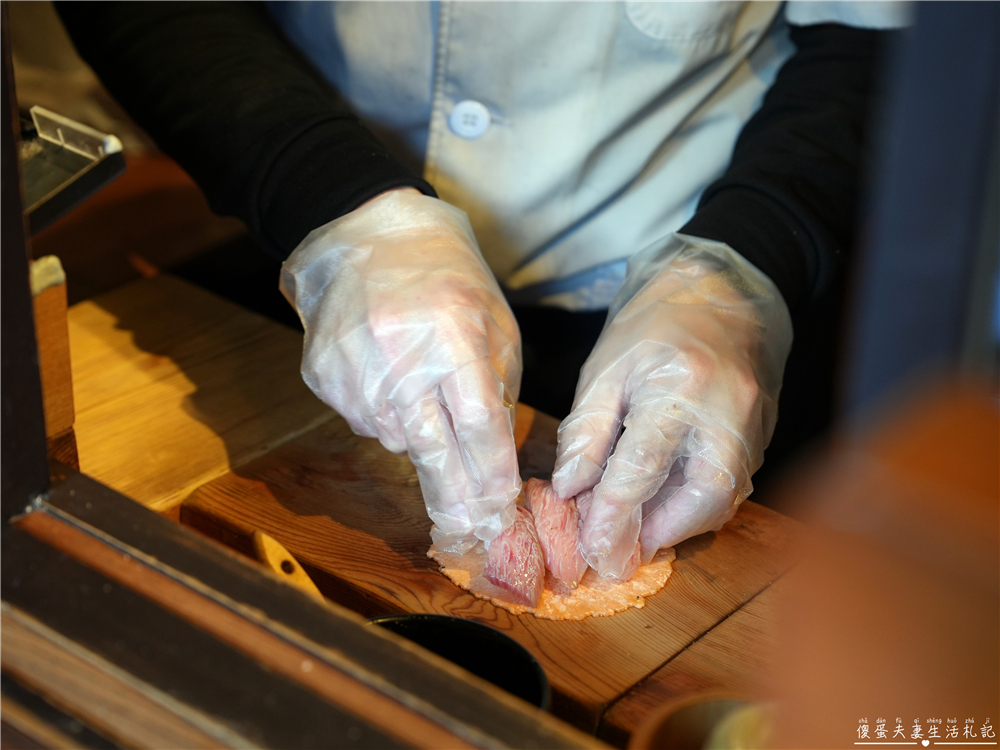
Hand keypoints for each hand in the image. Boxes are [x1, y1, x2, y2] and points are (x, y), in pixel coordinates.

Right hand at [280, 190, 522, 551]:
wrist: (370, 237)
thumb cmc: (447, 280)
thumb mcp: (493, 324)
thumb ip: (497, 390)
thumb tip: (492, 460)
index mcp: (453, 336)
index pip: (478, 424)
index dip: (490, 473)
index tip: (501, 508)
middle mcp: (399, 355)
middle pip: (432, 450)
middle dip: (453, 498)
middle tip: (468, 533)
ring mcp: (354, 367)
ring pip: (396, 440)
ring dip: (419, 439)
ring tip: (422, 395)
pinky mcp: (322, 374)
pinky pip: (363, 422)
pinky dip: (385, 417)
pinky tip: (390, 380)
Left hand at [552, 234, 792, 578]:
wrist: (720, 290)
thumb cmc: (653, 325)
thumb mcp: (605, 368)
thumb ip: (586, 431)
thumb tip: (570, 489)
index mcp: (680, 386)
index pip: (643, 466)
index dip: (614, 515)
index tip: (592, 549)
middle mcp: (728, 411)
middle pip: (701, 496)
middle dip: (659, 532)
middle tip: (621, 549)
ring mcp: (755, 426)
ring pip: (723, 498)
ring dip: (678, 524)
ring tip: (637, 530)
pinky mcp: (764, 435)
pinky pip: (732, 485)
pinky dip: (696, 504)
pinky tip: (664, 504)